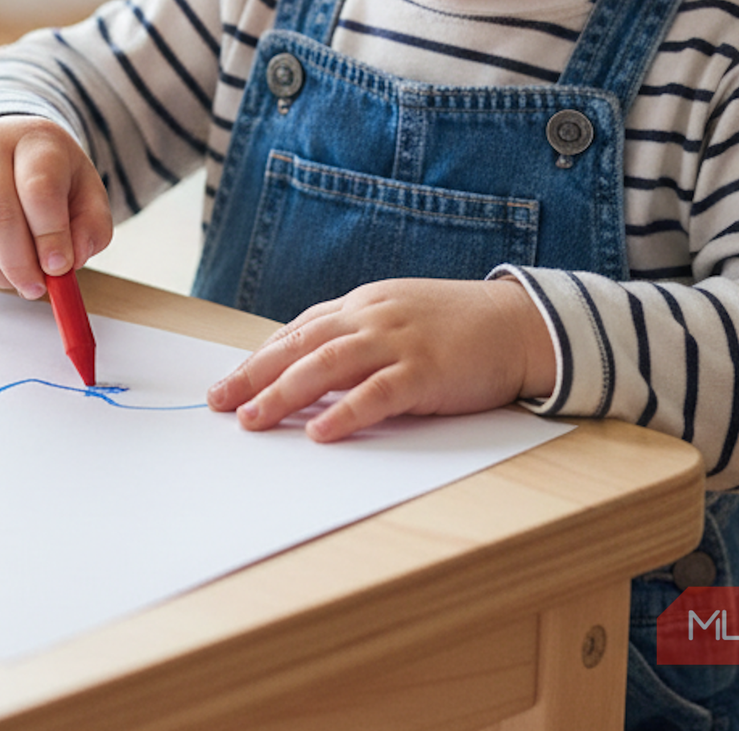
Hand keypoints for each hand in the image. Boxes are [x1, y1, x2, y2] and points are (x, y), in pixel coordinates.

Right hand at [0, 118, 112, 297]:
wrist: (3, 150)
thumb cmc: (49, 176)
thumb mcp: (85, 192)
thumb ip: (91, 227)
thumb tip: (70, 261)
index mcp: (35, 140)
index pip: (38, 188)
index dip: (50, 234)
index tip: (60, 267)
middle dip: (20, 263)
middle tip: (38, 288)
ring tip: (21, 281)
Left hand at [206, 278, 557, 441]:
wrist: (519, 323)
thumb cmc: (455, 327)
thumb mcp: (397, 319)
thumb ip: (356, 338)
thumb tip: (309, 373)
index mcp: (360, 305)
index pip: (297, 331)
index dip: (259, 357)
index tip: (227, 382)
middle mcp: (370, 318)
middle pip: (299, 345)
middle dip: (254, 374)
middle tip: (219, 402)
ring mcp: (397, 342)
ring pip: (326, 366)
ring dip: (283, 394)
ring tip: (253, 420)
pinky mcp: (425, 371)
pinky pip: (376, 394)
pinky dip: (344, 413)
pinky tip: (318, 433)